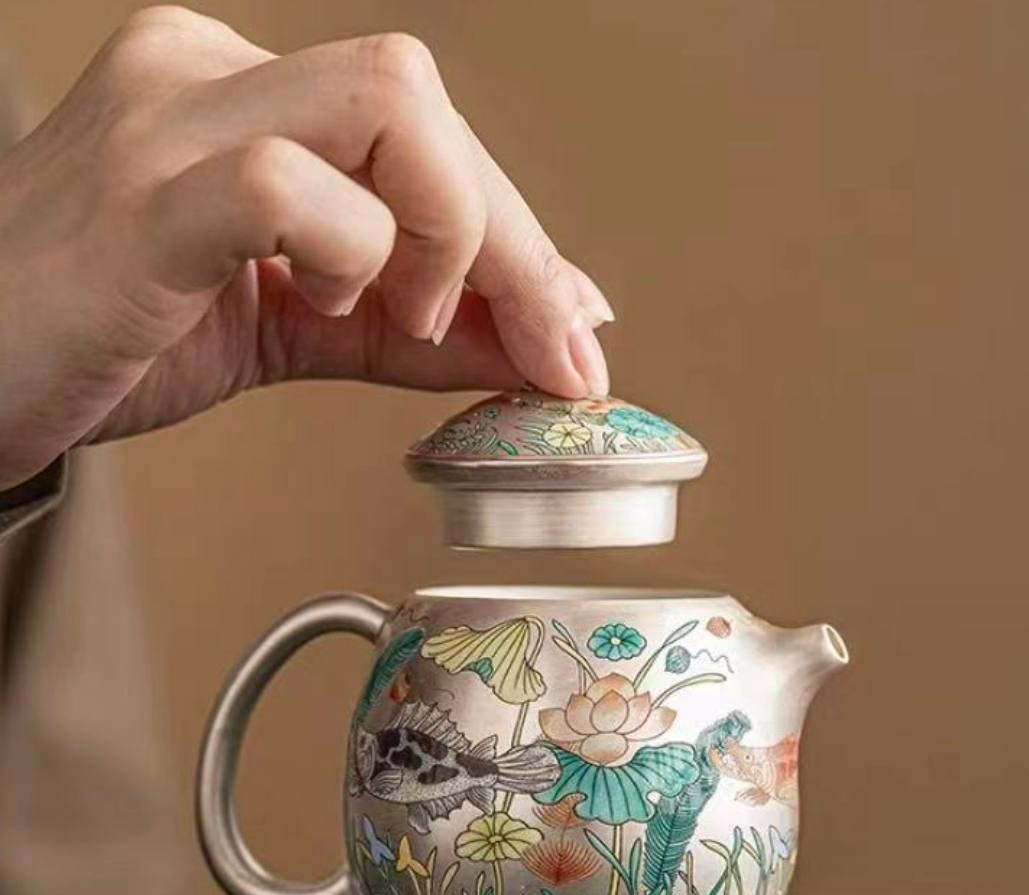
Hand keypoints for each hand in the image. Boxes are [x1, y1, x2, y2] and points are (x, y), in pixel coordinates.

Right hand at [0, 6, 613, 489]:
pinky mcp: (142, 197)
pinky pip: (288, 184)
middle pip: (422, 100)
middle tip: (545, 346)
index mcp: (243, 92)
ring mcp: (170, 119)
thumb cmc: (115, 339)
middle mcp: (207, 72)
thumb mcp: (299, 330)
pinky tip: (330, 307)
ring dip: (445, 232)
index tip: (571, 334)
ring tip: (401, 315)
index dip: (519, 236)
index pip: (426, 132)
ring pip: (387, 104)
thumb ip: (418, 329)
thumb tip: (539, 339)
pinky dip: (354, 255)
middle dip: (515, 242)